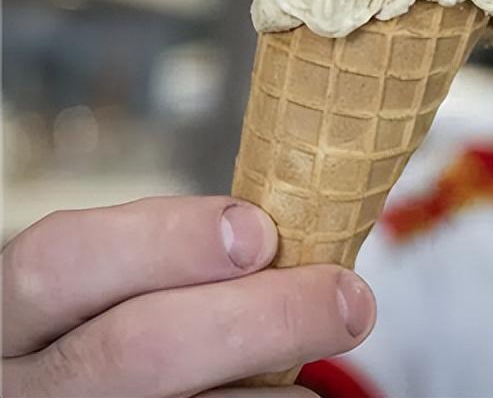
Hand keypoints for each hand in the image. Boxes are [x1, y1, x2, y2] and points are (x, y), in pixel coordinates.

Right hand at [2, 196, 375, 396]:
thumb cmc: (114, 322)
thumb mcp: (106, 286)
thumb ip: (168, 256)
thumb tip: (291, 225)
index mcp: (15, 310)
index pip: (60, 260)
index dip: (165, 238)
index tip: (260, 230)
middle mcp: (25, 384)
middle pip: (135, 349)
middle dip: (260, 314)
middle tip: (346, 295)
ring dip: (279, 369)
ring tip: (336, 332)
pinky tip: (294, 390)